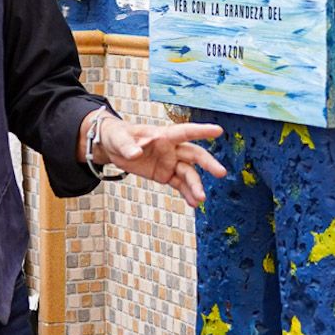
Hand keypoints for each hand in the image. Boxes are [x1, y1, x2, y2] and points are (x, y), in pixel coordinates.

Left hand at [92, 112, 227, 207]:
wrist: (113, 147)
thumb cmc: (118, 136)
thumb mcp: (119, 140)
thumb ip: (128, 146)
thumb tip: (136, 153)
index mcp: (162, 135)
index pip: (185, 132)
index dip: (201, 131)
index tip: (218, 131)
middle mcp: (171, 149)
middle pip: (194, 155)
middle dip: (208, 164)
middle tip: (221, 173)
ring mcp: (170, 162)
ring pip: (188, 173)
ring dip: (195, 185)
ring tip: (201, 199)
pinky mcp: (165, 175)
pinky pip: (179, 185)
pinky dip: (187, 194)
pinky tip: (194, 204)